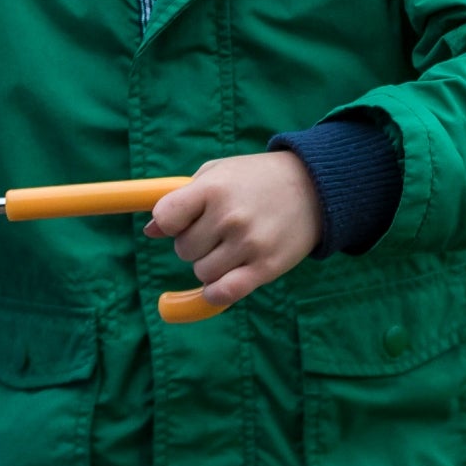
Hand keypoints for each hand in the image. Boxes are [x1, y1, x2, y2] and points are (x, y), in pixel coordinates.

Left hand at [145, 151, 321, 309]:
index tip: (181, 220)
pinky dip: (217, 291)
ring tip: (232, 245)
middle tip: (217, 230)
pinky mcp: (266, 267)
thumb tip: (150, 231)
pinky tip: (224, 279)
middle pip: (183, 250)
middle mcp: (230, 217)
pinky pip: (223, 293)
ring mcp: (249, 244)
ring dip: (210, 264)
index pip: (166, 217)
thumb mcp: (219, 172)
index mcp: (214, 188)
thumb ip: (183, 198)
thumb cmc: (257, 178)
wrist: (315, 187)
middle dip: (194, 243)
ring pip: (202, 273)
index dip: (168, 222)